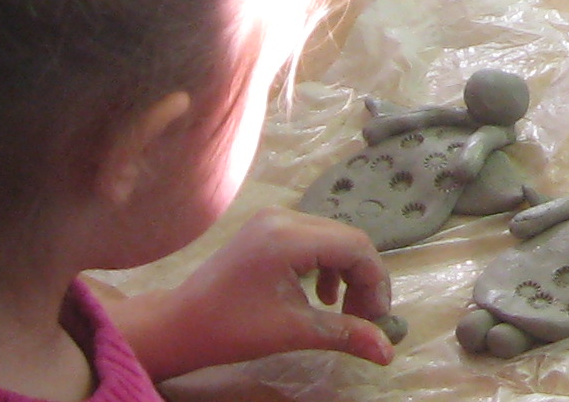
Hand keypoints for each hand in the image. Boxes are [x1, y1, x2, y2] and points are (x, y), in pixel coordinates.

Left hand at [124, 209, 393, 378]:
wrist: (180, 325)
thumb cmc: (231, 329)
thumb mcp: (293, 331)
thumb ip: (345, 334)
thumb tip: (388, 353)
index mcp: (287, 237)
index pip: (355, 246)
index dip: (376, 282)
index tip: (379, 319)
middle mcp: (284, 216)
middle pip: (347, 239)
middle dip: (364, 280)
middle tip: (368, 319)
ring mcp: (273, 218)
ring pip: (333, 238)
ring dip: (348, 274)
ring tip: (347, 311)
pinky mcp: (267, 228)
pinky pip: (314, 239)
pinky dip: (327, 266)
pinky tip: (322, 296)